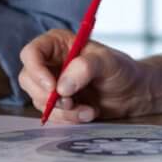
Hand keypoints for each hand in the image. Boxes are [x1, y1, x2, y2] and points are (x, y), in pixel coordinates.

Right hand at [17, 30, 152, 122]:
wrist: (133, 94)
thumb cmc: (121, 70)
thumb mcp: (108, 62)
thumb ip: (85, 67)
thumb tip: (62, 86)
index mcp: (57, 44)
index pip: (31, 53)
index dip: (36, 70)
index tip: (52, 88)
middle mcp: (50, 62)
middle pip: (28, 79)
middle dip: (48, 96)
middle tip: (70, 102)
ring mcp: (51, 84)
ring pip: (39, 100)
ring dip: (62, 111)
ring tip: (88, 110)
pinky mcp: (57, 104)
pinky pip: (51, 114)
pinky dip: (68, 118)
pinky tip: (88, 114)